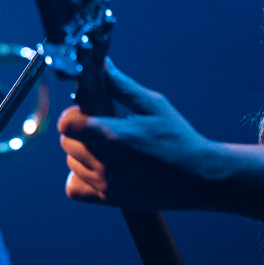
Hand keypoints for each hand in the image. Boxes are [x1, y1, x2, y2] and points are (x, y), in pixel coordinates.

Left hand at [58, 57, 213, 210]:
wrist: (196, 176)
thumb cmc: (177, 137)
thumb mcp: (153, 105)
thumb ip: (121, 86)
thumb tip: (101, 65)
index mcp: (112, 135)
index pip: (67, 123)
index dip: (74, 114)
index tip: (88, 111)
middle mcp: (104, 161)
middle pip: (67, 141)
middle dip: (80, 130)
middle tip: (102, 126)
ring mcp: (105, 183)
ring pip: (71, 162)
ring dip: (82, 152)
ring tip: (107, 147)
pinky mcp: (108, 199)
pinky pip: (73, 188)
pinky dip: (80, 177)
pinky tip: (99, 168)